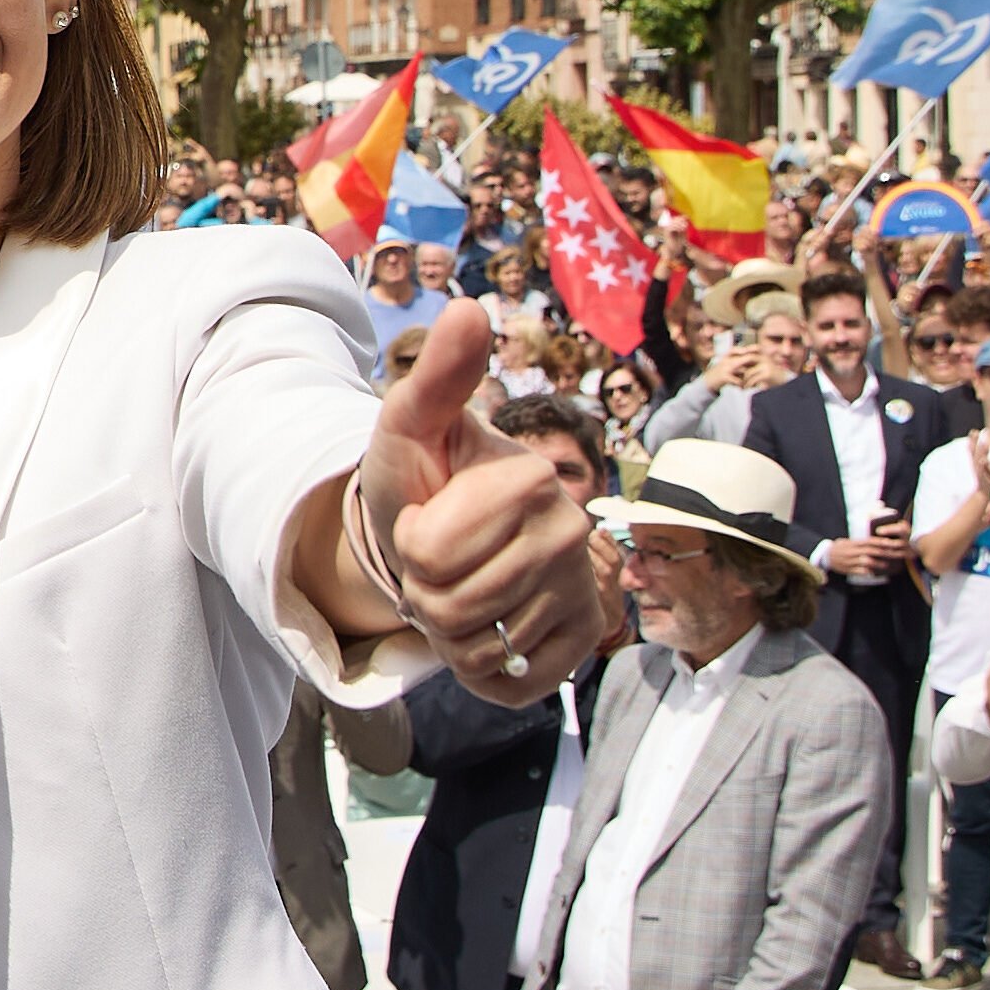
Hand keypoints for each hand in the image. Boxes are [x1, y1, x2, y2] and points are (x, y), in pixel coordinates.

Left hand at [357, 302, 605, 705]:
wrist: (437, 528)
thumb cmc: (419, 474)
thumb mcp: (408, 424)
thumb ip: (437, 375)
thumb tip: (468, 306)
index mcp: (535, 479)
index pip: (427, 554)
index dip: (404, 541)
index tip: (422, 514)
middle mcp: (575, 535)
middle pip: (450, 606)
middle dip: (420, 590)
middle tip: (434, 558)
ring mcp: (584, 593)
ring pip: (475, 649)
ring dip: (445, 628)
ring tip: (456, 586)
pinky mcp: (581, 643)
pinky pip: (507, 682)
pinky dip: (477, 666)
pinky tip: (482, 626)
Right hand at [818, 533, 898, 578]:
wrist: (825, 556)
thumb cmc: (839, 548)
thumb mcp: (847, 541)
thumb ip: (859, 542)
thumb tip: (875, 541)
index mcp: (852, 543)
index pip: (869, 541)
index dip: (880, 542)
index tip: (891, 543)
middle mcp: (852, 552)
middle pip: (871, 551)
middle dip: (884, 552)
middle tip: (895, 554)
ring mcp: (850, 561)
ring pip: (866, 561)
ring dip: (878, 563)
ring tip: (886, 564)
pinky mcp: (848, 569)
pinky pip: (860, 571)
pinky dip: (868, 572)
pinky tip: (874, 573)